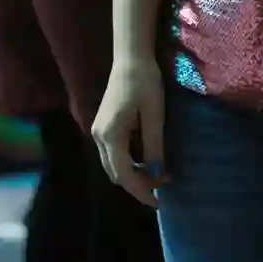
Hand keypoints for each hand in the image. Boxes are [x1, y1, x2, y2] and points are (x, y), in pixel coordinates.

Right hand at [92, 53, 166, 206]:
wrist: (131, 58)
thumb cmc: (145, 82)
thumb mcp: (155, 114)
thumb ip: (154, 145)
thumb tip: (157, 173)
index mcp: (111, 135)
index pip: (124, 175)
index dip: (141, 191)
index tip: (159, 202)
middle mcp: (99, 137)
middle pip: (116, 174)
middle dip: (138, 184)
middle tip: (163, 184)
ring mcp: (99, 132)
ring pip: (113, 165)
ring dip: (133, 174)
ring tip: (158, 173)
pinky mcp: (103, 127)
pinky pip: (114, 154)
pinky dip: (129, 163)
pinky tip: (147, 159)